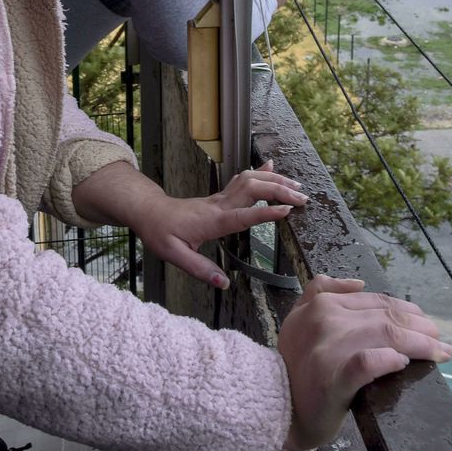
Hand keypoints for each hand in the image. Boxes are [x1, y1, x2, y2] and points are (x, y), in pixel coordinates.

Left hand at [132, 161, 307, 288]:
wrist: (149, 211)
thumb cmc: (160, 233)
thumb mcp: (175, 256)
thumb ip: (200, 269)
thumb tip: (224, 284)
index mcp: (212, 221)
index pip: (243, 215)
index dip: (265, 213)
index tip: (287, 211)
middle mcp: (220, 205)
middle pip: (253, 190)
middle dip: (280, 191)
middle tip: (303, 200)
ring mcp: (221, 198)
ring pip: (251, 180)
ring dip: (275, 180)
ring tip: (297, 186)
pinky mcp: (221, 197)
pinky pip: (244, 180)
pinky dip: (261, 172)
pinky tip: (273, 166)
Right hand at [278, 275, 451, 450]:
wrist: (278, 406)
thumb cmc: (296, 365)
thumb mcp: (298, 318)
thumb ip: (320, 291)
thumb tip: (358, 282)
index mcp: (321, 303)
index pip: (377, 302)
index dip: (409, 311)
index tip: (428, 325)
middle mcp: (324, 320)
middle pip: (387, 318)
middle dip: (422, 329)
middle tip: (441, 341)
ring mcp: (328, 349)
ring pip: (386, 336)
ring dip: (420, 344)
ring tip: (440, 353)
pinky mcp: (332, 379)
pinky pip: (368, 363)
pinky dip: (389, 360)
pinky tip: (403, 362)